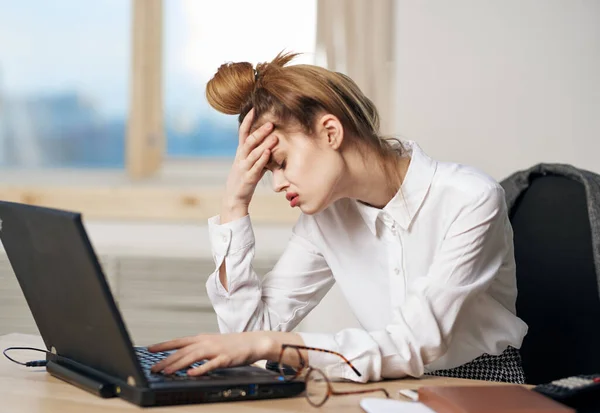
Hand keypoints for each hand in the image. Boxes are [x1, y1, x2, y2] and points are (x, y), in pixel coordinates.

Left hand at [148, 332, 276, 375]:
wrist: (253, 342)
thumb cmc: (232, 345)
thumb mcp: (212, 344)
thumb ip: (198, 350)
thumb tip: (182, 358)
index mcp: (202, 338)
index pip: (179, 341)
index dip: (164, 345)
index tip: (150, 349)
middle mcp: (206, 342)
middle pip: (182, 351)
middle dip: (166, 360)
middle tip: (153, 368)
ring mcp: (215, 350)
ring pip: (193, 357)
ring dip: (178, 364)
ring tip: (166, 372)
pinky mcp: (225, 359)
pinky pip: (211, 365)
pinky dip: (200, 369)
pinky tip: (190, 374)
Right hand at [221, 108, 276, 221]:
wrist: (234, 198)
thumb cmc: (244, 179)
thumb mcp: (249, 163)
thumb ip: (257, 153)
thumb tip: (270, 143)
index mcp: (240, 152)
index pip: (243, 133)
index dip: (248, 121)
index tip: (254, 108)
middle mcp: (241, 158)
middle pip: (249, 141)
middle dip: (260, 131)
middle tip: (271, 123)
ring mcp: (244, 167)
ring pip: (253, 153)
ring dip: (264, 144)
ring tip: (274, 136)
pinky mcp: (248, 178)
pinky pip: (256, 167)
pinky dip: (262, 159)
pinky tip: (269, 152)